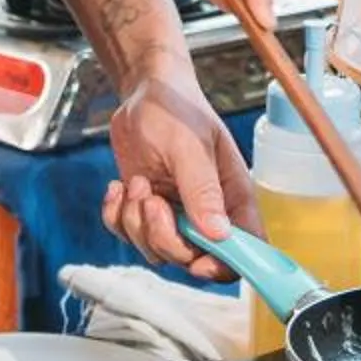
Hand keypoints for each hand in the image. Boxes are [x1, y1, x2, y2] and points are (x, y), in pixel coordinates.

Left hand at [103, 72, 260, 277]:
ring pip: (155, 250)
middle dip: (163, 236)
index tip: (197, 262)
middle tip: (152, 200)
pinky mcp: (145, 210)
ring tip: (138, 183)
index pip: (243, 250)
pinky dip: (116, 215)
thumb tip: (218, 234)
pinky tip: (120, 187)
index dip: (224, 267)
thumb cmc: (176, 110)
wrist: (143, 94)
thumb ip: (202, 190)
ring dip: (136, 222)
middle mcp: (206, 212)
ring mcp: (174, 214)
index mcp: (232, 198)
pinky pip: (127, 234)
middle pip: (191, 258)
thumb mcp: (190, 147)